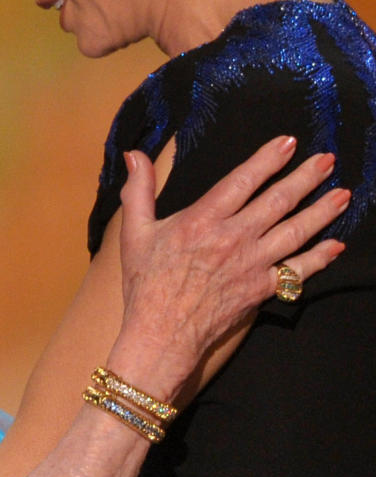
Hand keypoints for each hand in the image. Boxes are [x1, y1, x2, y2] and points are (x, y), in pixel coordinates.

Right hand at [115, 137, 345, 392]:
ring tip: (342, 195)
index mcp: (202, 220)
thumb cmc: (146, 284)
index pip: (242, 181)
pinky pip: (297, 271)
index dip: (268, 159)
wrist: (161, 334)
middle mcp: (233, 238)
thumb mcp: (134, 232)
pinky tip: (336, 246)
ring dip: (321, 211)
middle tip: (327, 161)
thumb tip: (135, 153)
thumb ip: (138, 190)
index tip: (288, 142)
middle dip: (306, 178)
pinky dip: (319, 258)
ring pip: (295, 232)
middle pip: (278, 201)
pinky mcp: (260, 289)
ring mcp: (251, 264)